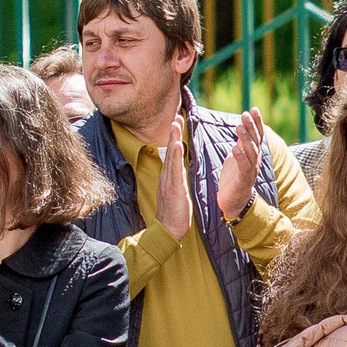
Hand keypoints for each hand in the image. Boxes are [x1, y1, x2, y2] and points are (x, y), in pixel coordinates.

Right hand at [145, 112, 194, 240]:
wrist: (168, 229)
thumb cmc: (174, 213)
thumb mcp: (177, 192)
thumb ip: (177, 180)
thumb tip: (179, 170)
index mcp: (169, 177)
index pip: (173, 154)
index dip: (174, 139)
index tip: (177, 123)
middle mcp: (167, 176)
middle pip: (170, 151)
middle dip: (173, 133)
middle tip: (175, 116)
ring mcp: (169, 182)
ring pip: (172, 157)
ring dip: (174, 139)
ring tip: (175, 124)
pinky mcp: (174, 189)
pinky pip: (175, 170)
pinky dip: (176, 156)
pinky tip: (178, 145)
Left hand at [216, 108, 266, 220]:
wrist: (234, 201)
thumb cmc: (235, 177)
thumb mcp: (238, 156)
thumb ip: (241, 143)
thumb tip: (241, 126)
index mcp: (253, 154)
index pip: (257, 135)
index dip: (257, 123)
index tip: (254, 109)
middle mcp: (255, 161)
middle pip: (255, 141)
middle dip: (251, 127)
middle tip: (245, 114)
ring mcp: (250, 171)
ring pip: (250, 153)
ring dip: (245, 139)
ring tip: (239, 127)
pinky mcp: (243, 181)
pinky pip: (243, 167)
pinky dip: (240, 157)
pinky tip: (235, 149)